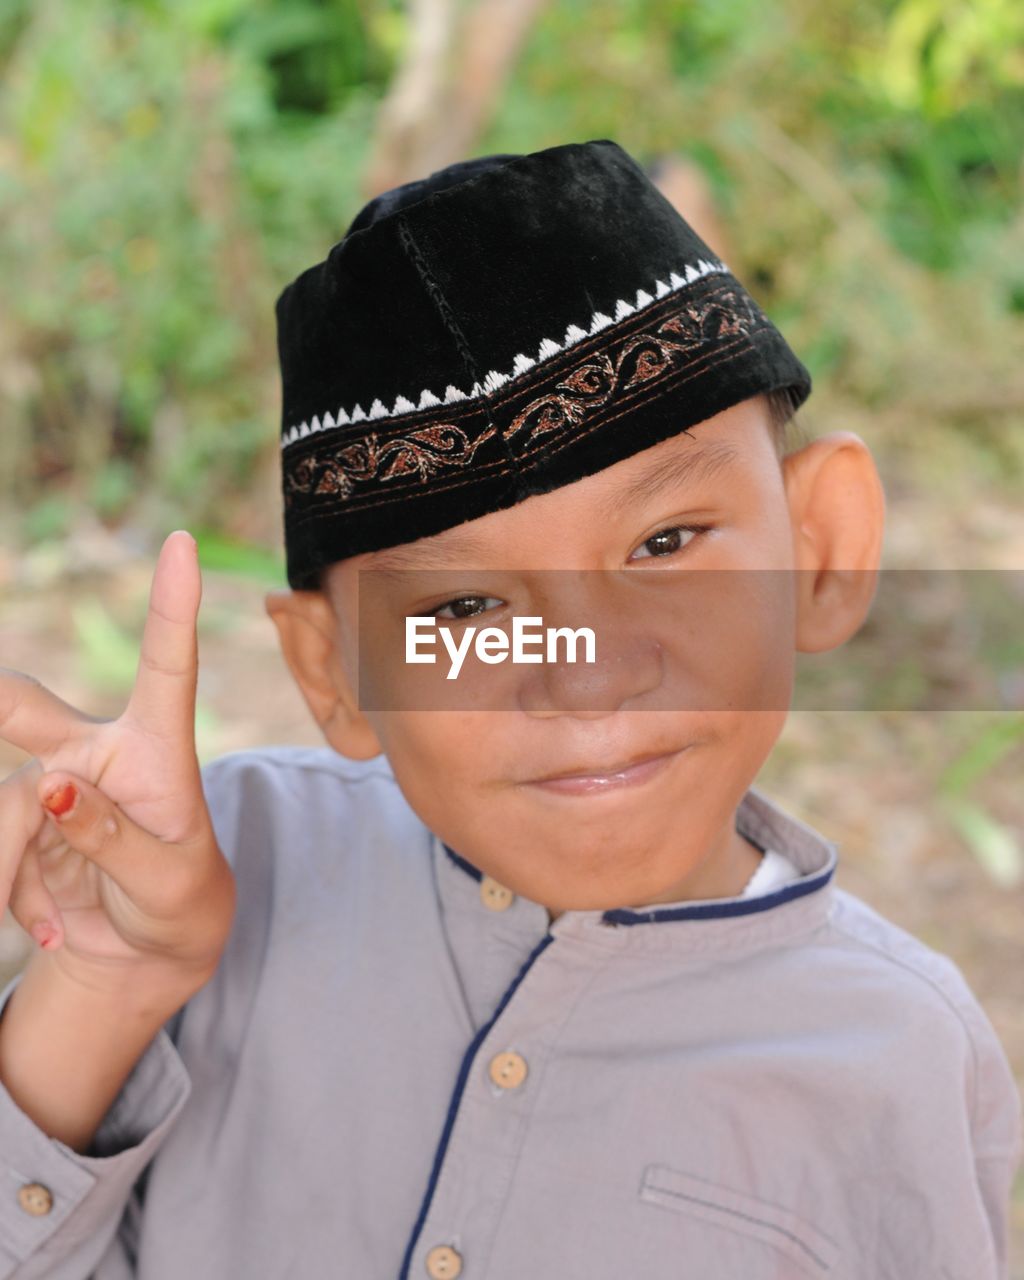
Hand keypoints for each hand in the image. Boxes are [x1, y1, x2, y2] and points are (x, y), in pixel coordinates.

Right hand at [0, 531, 235, 993]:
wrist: (146, 946)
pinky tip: (52, 926)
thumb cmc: (179, 899)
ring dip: (8, 868)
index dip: (172, 605)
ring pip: (4, 805)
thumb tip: (57, 789)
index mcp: (159, 748)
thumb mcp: (168, 881)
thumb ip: (115, 838)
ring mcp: (51, 783)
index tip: (182, 544)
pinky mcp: (21, 821)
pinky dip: (8, 895)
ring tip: (59, 925)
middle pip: (21, 705)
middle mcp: (98, 751)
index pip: (167, 667)